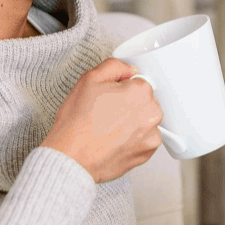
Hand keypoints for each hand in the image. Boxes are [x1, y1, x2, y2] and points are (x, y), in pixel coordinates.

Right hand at [41, 58, 163, 182]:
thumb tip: (129, 69)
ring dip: (133, 123)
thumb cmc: (78, 123)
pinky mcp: (147, 153)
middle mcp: (151, 113)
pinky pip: (144, 140)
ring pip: (144, 121)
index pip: (138, 83)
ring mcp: (151, 135)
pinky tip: (115, 141)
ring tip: (109, 129)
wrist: (72, 158)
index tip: (109, 99)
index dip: (121, 90)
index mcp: (140, 92)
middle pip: (144, 102)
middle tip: (106, 114)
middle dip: (129, 105)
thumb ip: (114, 66)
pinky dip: (133, 140)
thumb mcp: (89, 80)